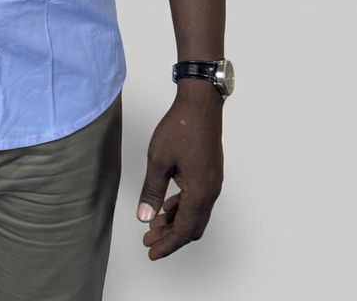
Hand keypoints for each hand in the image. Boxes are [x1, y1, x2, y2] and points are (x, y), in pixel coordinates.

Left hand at [136, 83, 223, 259]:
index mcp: (200, 192)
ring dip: (175, 222)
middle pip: (192, 227)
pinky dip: (181, 208)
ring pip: (195, 214)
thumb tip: (144, 216)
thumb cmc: (181, 128)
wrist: (201, 104)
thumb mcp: (159, 160)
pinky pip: (197, 200)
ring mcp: (212, 182)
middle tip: (149, 242)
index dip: (167, 244)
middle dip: (170, 237)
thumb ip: (152, 191)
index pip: (183, 230)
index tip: (151, 252)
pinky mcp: (210, 173)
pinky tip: (165, 206)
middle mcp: (210, 191)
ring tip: (152, 224)